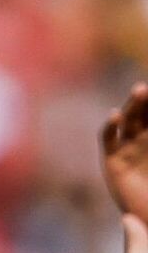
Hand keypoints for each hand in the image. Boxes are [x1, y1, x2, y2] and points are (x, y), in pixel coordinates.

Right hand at [104, 84, 147, 221]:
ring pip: (128, 122)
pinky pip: (108, 140)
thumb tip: (135, 126)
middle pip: (144, 115)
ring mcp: (126, 150)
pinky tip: (115, 115)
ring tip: (140, 90)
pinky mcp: (112, 161)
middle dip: (147, 101)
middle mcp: (143, 143)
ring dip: (133, 106)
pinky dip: (110, 126)